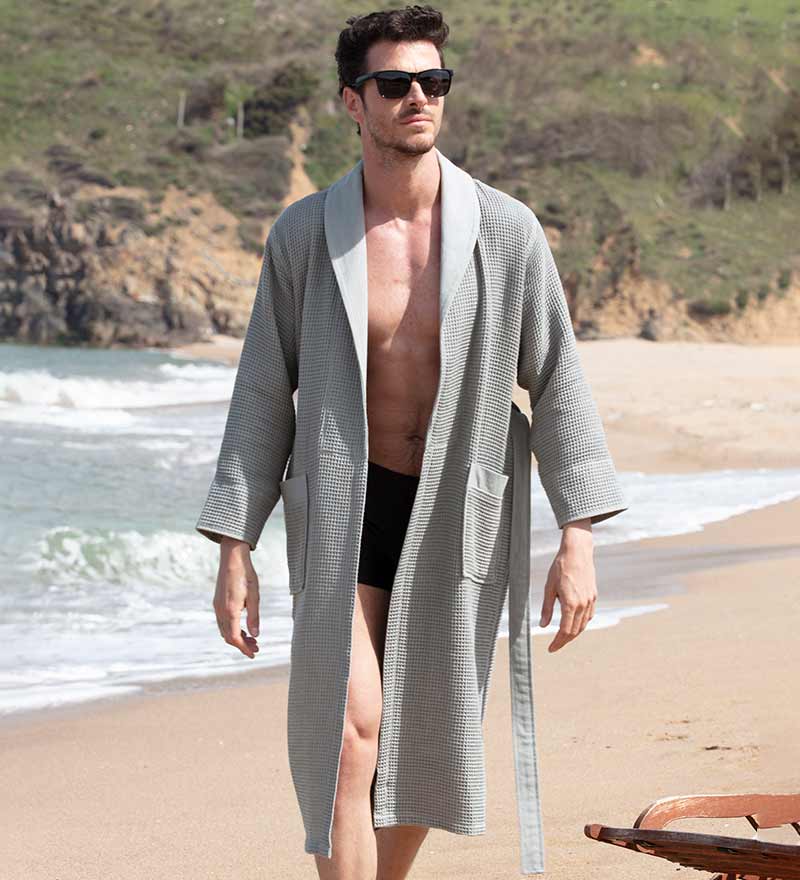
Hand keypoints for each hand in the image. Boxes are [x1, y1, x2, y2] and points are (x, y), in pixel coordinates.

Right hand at [213, 537, 260, 658]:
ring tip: (252, 639)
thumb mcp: (254, 596)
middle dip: (242, 644)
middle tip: (256, 647)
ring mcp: (217, 607)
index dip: (244, 648)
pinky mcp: (217, 602)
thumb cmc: (246, 575)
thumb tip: (255, 635)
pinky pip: (223, 622)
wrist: (232, 558)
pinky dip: (232, 629)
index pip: (235, 638)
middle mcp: (220, 611)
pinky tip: (242, 627)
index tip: (253, 654)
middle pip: (228, 637)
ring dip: (237, 637)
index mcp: (230, 611)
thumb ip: (254, 617)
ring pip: (224, 630)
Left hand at [539, 520, 595, 652]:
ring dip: (573, 633)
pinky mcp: (593, 596)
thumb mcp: (548, 587)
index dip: (558, 642)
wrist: (577, 552)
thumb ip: (546, 608)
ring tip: (562, 637)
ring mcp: (590, 601)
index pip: (565, 631)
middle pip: (575, 631)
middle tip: (554, 646)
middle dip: (564, 641)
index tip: (550, 649)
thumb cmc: (560, 568)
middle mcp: (583, 604)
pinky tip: (573, 623)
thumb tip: (543, 626)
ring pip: (583, 625)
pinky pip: (588, 616)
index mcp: (570, 603)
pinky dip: (580, 623)